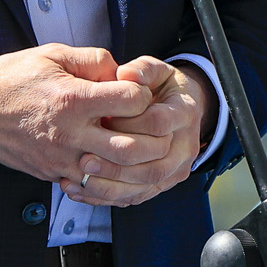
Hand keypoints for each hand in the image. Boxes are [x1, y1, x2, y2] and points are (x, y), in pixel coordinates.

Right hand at [0, 44, 155, 184]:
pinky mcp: (53, 175)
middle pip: (131, 148)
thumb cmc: (12, 79)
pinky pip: (91, 185)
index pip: (131, 102)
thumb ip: (92, 59)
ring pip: (114, 174)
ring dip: (132, 162)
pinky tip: (109, 160)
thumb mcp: (51, 54)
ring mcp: (61, 160)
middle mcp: (69, 134)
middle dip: (150, 137)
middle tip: (150, 126)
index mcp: (72, 99)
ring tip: (136, 145)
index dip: (142, 94)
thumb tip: (120, 73)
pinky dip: (107, 176)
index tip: (136, 91)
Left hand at [64, 59, 211, 207]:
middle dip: (117, 164)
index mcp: (184, 113)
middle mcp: (185, 146)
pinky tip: (82, 190)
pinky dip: (108, 196)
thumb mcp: (156, 70)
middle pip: (154, 164)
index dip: (130, 122)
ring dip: (111, 184)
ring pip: (145, 185)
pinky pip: (137, 196)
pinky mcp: (162, 184)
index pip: (160, 123)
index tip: (102, 117)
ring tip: (81, 175)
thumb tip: (125, 74)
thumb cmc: (162, 87)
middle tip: (84, 158)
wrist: (181, 108)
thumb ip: (142, 69)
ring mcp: (176, 169)